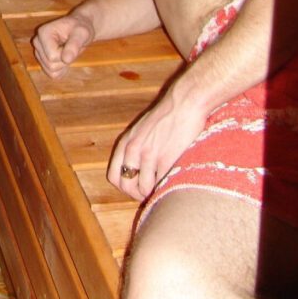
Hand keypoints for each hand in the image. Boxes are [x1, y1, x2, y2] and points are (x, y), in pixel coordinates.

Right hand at [33, 12, 94, 77]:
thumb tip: (66, 60)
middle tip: (71, 48)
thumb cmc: (80, 28)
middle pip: (50, 65)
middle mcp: (37, 42)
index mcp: (43, 33)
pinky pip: (51, 74)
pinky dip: (61, 69)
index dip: (65, 54)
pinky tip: (64, 58)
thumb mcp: (82, 33)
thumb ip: (74, 45)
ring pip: (50, 70)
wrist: (78, 28)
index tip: (72, 44)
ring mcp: (38, 51)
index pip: (52, 56)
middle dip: (65, 60)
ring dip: (63, 65)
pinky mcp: (42, 59)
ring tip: (67, 51)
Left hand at [108, 84, 208, 199]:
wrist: (184, 104)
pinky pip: (160, 184)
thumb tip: (137, 171)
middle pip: (126, 186)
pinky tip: (172, 183)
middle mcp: (133, 150)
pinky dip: (166, 188)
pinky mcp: (165, 159)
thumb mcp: (141, 130)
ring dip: (153, 193)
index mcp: (126, 143)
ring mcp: (148, 155)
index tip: (137, 189)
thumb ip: (136, 148)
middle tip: (151, 194)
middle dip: (138, 194)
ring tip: (163, 189)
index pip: (114, 176)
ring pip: (144, 189)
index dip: (125, 187)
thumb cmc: (166, 116)